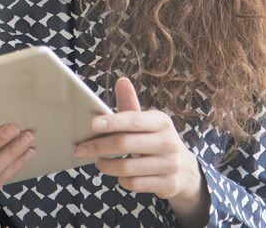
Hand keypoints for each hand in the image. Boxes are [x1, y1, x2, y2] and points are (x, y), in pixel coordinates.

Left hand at [73, 77, 208, 226]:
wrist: (185, 170)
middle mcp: (168, 142)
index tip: (92, 124)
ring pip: (126, 168)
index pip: (133, 120)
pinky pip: (134, 184)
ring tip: (99, 161)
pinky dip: (121, 180)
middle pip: (124, 144)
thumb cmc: (157, 140)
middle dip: (98, 146)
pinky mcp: (167, 185)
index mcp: (161, 121)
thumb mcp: (149, 122)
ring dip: (106, 166)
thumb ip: (131, 105)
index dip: (112, 122)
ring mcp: (169, 165)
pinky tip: (118, 174)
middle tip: (79, 149)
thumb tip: (121, 81)